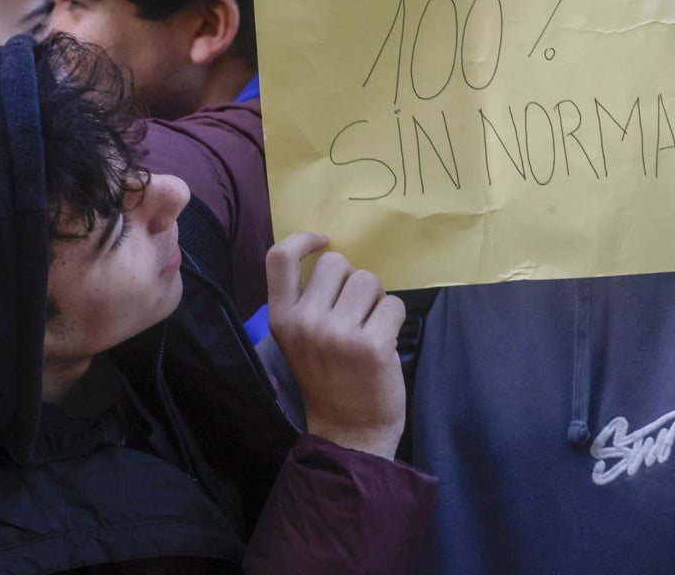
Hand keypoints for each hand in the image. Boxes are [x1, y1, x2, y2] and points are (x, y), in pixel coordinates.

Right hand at [266, 232, 405, 458]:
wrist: (348, 433)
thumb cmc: (328, 380)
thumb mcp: (299, 339)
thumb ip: (306, 301)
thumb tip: (330, 255)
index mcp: (281, 318)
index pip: (279, 258)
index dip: (302, 239)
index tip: (322, 242)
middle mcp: (305, 322)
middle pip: (337, 262)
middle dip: (352, 280)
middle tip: (354, 312)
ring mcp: (339, 333)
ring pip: (369, 280)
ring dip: (376, 299)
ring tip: (369, 328)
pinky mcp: (373, 344)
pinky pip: (394, 304)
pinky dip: (395, 318)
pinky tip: (385, 343)